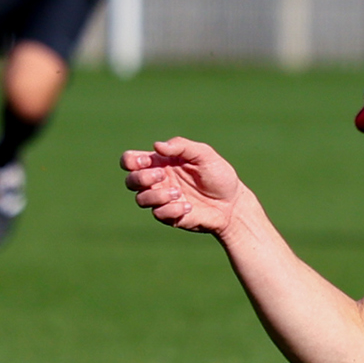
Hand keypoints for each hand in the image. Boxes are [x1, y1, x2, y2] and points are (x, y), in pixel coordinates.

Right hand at [123, 137, 246, 236]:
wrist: (233, 203)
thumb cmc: (219, 175)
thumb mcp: (204, 154)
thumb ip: (181, 146)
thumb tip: (156, 146)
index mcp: (161, 162)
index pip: (131, 160)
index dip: (131, 161)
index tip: (147, 161)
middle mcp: (158, 181)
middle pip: (130, 181)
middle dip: (142, 178)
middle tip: (163, 175)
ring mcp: (163, 199)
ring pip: (140, 199)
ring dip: (157, 195)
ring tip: (179, 192)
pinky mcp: (169, 216)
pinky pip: (158, 214)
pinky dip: (171, 209)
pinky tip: (188, 206)